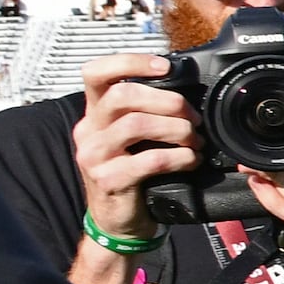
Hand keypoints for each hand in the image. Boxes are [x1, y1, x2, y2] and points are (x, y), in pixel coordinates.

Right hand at [73, 53, 194, 242]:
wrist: (117, 221)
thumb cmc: (130, 174)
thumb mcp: (129, 139)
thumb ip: (144, 112)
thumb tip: (183, 90)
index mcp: (94, 114)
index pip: (96, 73)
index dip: (130, 62)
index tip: (164, 66)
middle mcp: (89, 130)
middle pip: (121, 95)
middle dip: (166, 100)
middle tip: (192, 116)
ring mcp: (95, 156)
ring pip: (135, 124)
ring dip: (176, 129)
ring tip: (195, 140)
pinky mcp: (109, 179)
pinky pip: (149, 160)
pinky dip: (178, 157)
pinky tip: (190, 160)